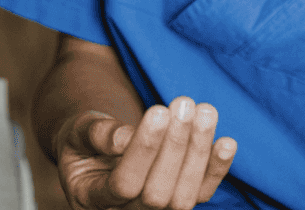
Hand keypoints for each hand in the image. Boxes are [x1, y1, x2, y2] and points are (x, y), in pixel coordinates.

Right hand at [54, 96, 236, 209]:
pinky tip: (226, 142)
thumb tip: (124, 138)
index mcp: (90, 197)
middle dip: (175, 146)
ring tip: (204, 111)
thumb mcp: (78, 131)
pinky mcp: (177, 201)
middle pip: (158, 193)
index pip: (124, 183)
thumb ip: (97, 134)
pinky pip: (201, 194)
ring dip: (198, 152)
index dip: (144, 149)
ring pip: (184, 196)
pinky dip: (216, 169)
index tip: (159, 111)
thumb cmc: (84, 140)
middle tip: (184, 104)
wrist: (96, 153)